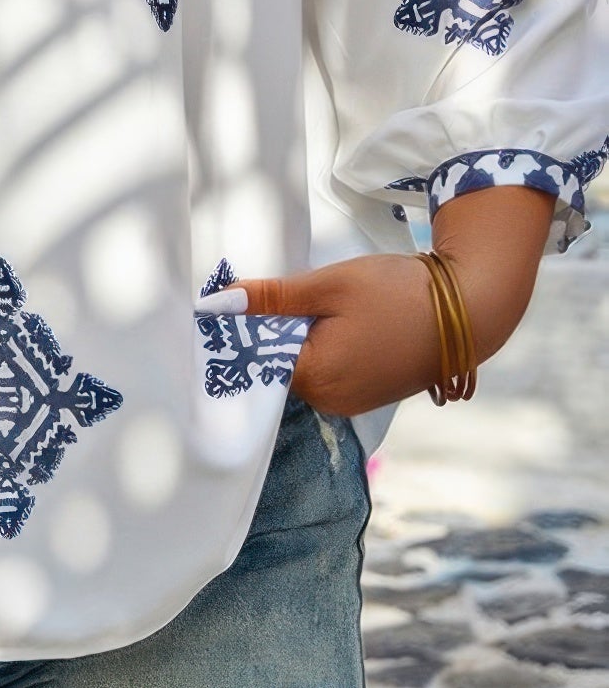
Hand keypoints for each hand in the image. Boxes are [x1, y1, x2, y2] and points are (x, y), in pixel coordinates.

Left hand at [212, 183, 557, 417]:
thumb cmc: (398, 292)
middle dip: (279, 331)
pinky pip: (330, 373)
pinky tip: (347, 323)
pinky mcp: (368, 397)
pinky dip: (328, 349)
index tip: (245, 299)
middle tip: (302, 294)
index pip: (256, 356)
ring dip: (304, 339)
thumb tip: (217, 303)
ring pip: (305, 367)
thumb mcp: (329, 284)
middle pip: (279, 363)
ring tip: (332, 307)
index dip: (247, 327)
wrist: (470, 310)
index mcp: (314, 377)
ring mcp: (350, 403)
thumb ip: (273, 297)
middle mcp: (328, 401)